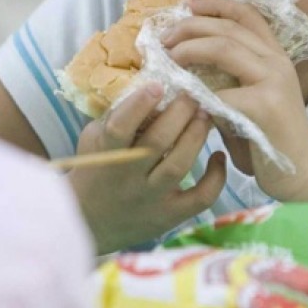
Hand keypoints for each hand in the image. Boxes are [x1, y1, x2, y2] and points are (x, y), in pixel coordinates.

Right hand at [69, 83, 225, 253]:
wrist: (88, 222)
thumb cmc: (93, 171)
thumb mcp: (93, 140)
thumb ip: (115, 117)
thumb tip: (145, 85)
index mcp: (106, 156)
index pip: (120, 128)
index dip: (139, 105)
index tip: (157, 85)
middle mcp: (128, 179)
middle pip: (157, 142)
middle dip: (179, 113)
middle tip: (192, 94)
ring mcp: (151, 199)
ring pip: (179, 165)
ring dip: (196, 136)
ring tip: (205, 115)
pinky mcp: (170, 216)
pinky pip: (200, 198)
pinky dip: (216, 177)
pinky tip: (218, 155)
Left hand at [164, 0, 307, 200]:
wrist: (306, 175)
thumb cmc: (269, 138)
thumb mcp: (247, 98)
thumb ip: (225, 79)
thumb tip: (181, 64)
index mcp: (274, 56)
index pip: (246, 14)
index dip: (216, 3)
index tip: (188, 4)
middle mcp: (277, 62)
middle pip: (228, 27)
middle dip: (190, 26)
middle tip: (164, 36)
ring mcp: (274, 82)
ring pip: (225, 47)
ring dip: (190, 48)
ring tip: (168, 56)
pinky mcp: (267, 107)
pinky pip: (222, 92)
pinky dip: (197, 93)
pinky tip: (182, 100)